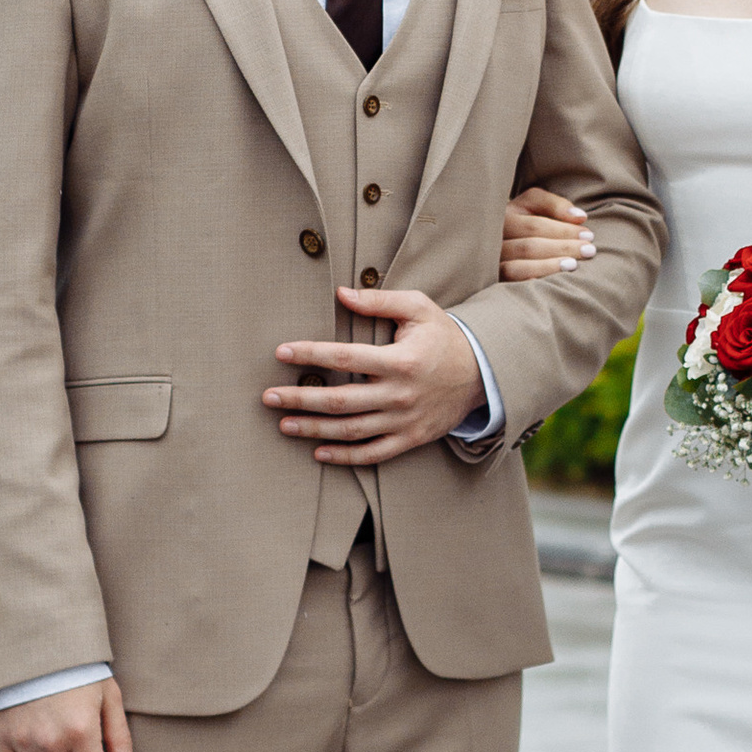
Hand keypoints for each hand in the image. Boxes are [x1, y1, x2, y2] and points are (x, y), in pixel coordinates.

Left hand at [265, 288, 488, 463]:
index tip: (281, 353)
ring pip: (351, 431)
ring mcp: (404, 421)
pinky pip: (373, 454)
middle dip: (300, 400)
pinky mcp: (411, 439)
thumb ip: (379, 301)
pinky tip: (318, 453)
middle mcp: (399, 394)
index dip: (310, 354)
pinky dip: (345, 457)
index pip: (344, 358)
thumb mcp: (418, 308)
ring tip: (284, 425)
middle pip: (341, 401)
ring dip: (314, 430)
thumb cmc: (443, 336)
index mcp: (399, 360)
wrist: (482, 374)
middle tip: (269, 398)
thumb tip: (341, 294)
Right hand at [500, 185, 594, 284]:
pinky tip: (551, 286)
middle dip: (562, 248)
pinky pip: (510, 285)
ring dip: (548, 267)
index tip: (588, 235)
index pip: (534, 226)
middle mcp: (492, 241)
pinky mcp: (493, 280)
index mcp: (503, 217)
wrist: (496, 240)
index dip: (564, 231)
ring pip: (516, 268)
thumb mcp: (532, 204)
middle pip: (528, 247)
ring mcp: (490, 263)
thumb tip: (581, 218)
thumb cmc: (522, 219)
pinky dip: (531, 284)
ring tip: (573, 266)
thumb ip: (555, 205)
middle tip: (589, 251)